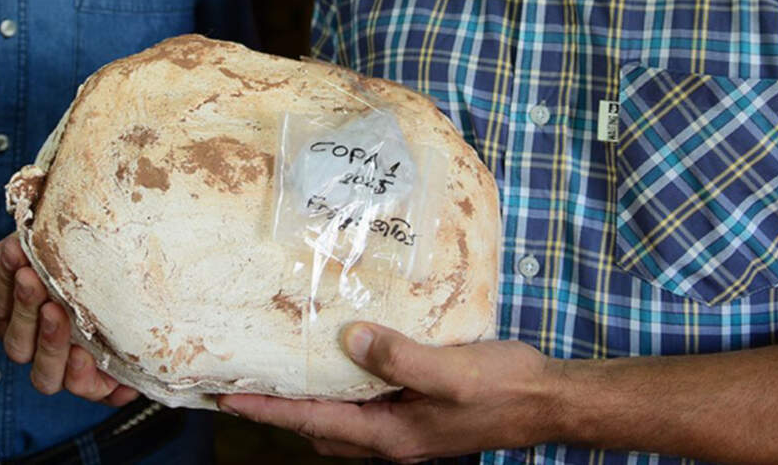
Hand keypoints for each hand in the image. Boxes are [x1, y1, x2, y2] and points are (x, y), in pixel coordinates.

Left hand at [0, 234, 139, 405]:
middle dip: (52, 344)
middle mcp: (52, 358)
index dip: (89, 379)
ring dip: (25, 310)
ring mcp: (23, 338)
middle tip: (56, 311)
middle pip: (48, 376)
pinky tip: (16, 252)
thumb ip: (129, 311)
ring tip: (30, 277)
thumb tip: (169, 309)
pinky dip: (5, 275)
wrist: (25, 262)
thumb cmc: (85, 277)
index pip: (93, 388)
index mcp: (87, 362)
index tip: (87, 355)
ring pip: (18, 344)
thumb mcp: (113, 291)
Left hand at [217, 323, 561, 461]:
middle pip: (320, 427)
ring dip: (310, 399)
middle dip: (280, 409)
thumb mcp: (450, 371)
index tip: (228, 396)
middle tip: (244, 381)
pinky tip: (344, 358)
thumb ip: (399, 358)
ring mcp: (408, 427)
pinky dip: (344, 387)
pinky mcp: (421, 411)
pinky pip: (368, 402)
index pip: (315, 421)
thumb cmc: (503, 388)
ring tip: (281, 368)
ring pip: (343, 418)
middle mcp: (392, 438)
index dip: (269, 409)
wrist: (549, 400)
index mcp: (392, 435)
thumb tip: (350, 340)